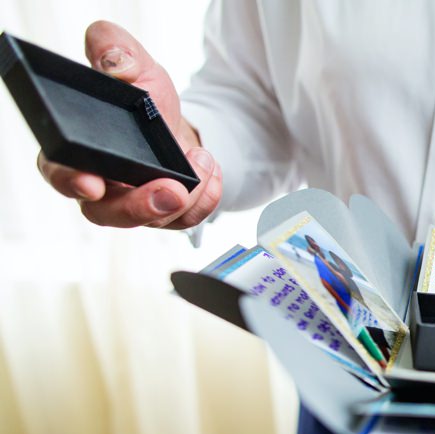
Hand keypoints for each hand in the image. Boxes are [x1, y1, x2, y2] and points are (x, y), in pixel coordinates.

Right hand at [36, 21, 221, 229]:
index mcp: (76, 150)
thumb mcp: (132, 64)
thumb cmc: (142, 97)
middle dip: (139, 207)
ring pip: (152, 220)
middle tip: (170, 191)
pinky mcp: (166, 215)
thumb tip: (117, 67)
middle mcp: (100, 185)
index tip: (91, 184)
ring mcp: (134, 204)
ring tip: (201, 162)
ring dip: (184, 200)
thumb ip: (115, 50)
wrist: (172, 119)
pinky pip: (185, 220)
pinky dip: (204, 201)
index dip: (71, 181)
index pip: (60, 172)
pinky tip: (211, 173)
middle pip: (107, 213)